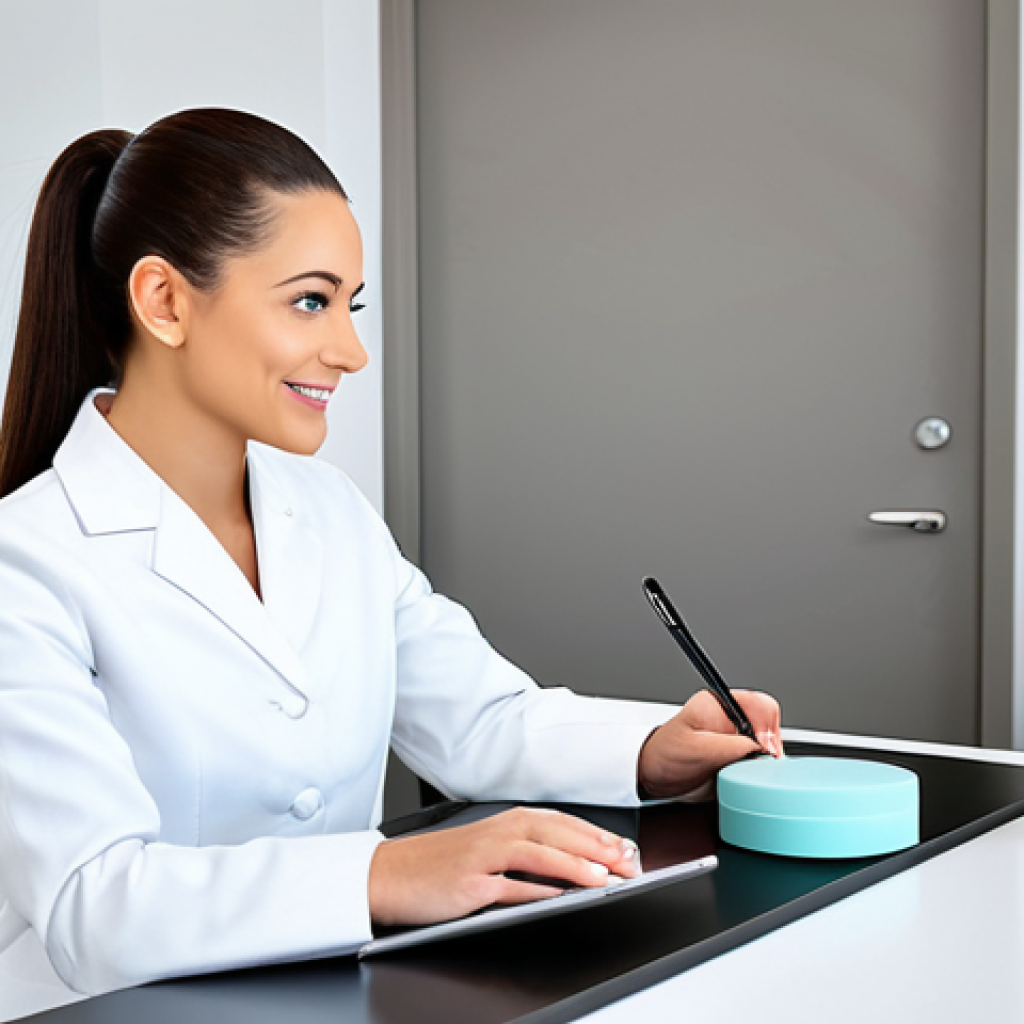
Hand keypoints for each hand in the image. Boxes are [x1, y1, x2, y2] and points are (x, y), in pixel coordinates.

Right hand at [367, 807, 640, 927]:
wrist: (389, 875)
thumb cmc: (440, 864)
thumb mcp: (489, 852)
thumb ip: (528, 856)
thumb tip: (570, 870)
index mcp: (507, 822)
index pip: (562, 824)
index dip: (596, 835)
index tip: (624, 848)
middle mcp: (498, 832)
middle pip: (556, 833)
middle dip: (596, 847)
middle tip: (627, 861)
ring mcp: (483, 856)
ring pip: (537, 853)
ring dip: (573, 864)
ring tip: (603, 877)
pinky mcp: (469, 882)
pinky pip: (507, 885)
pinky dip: (534, 889)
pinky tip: (557, 896)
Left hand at [637, 689, 782, 799]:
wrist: (653, 774)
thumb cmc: (665, 756)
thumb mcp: (696, 750)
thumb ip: (730, 746)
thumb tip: (760, 747)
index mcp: (719, 703)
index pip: (760, 705)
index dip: (768, 728)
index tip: (765, 750)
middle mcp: (729, 715)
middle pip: (769, 723)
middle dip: (769, 745)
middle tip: (761, 763)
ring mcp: (734, 733)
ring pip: (768, 741)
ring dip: (765, 758)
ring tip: (749, 768)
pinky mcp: (736, 751)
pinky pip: (760, 756)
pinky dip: (759, 767)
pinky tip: (748, 773)